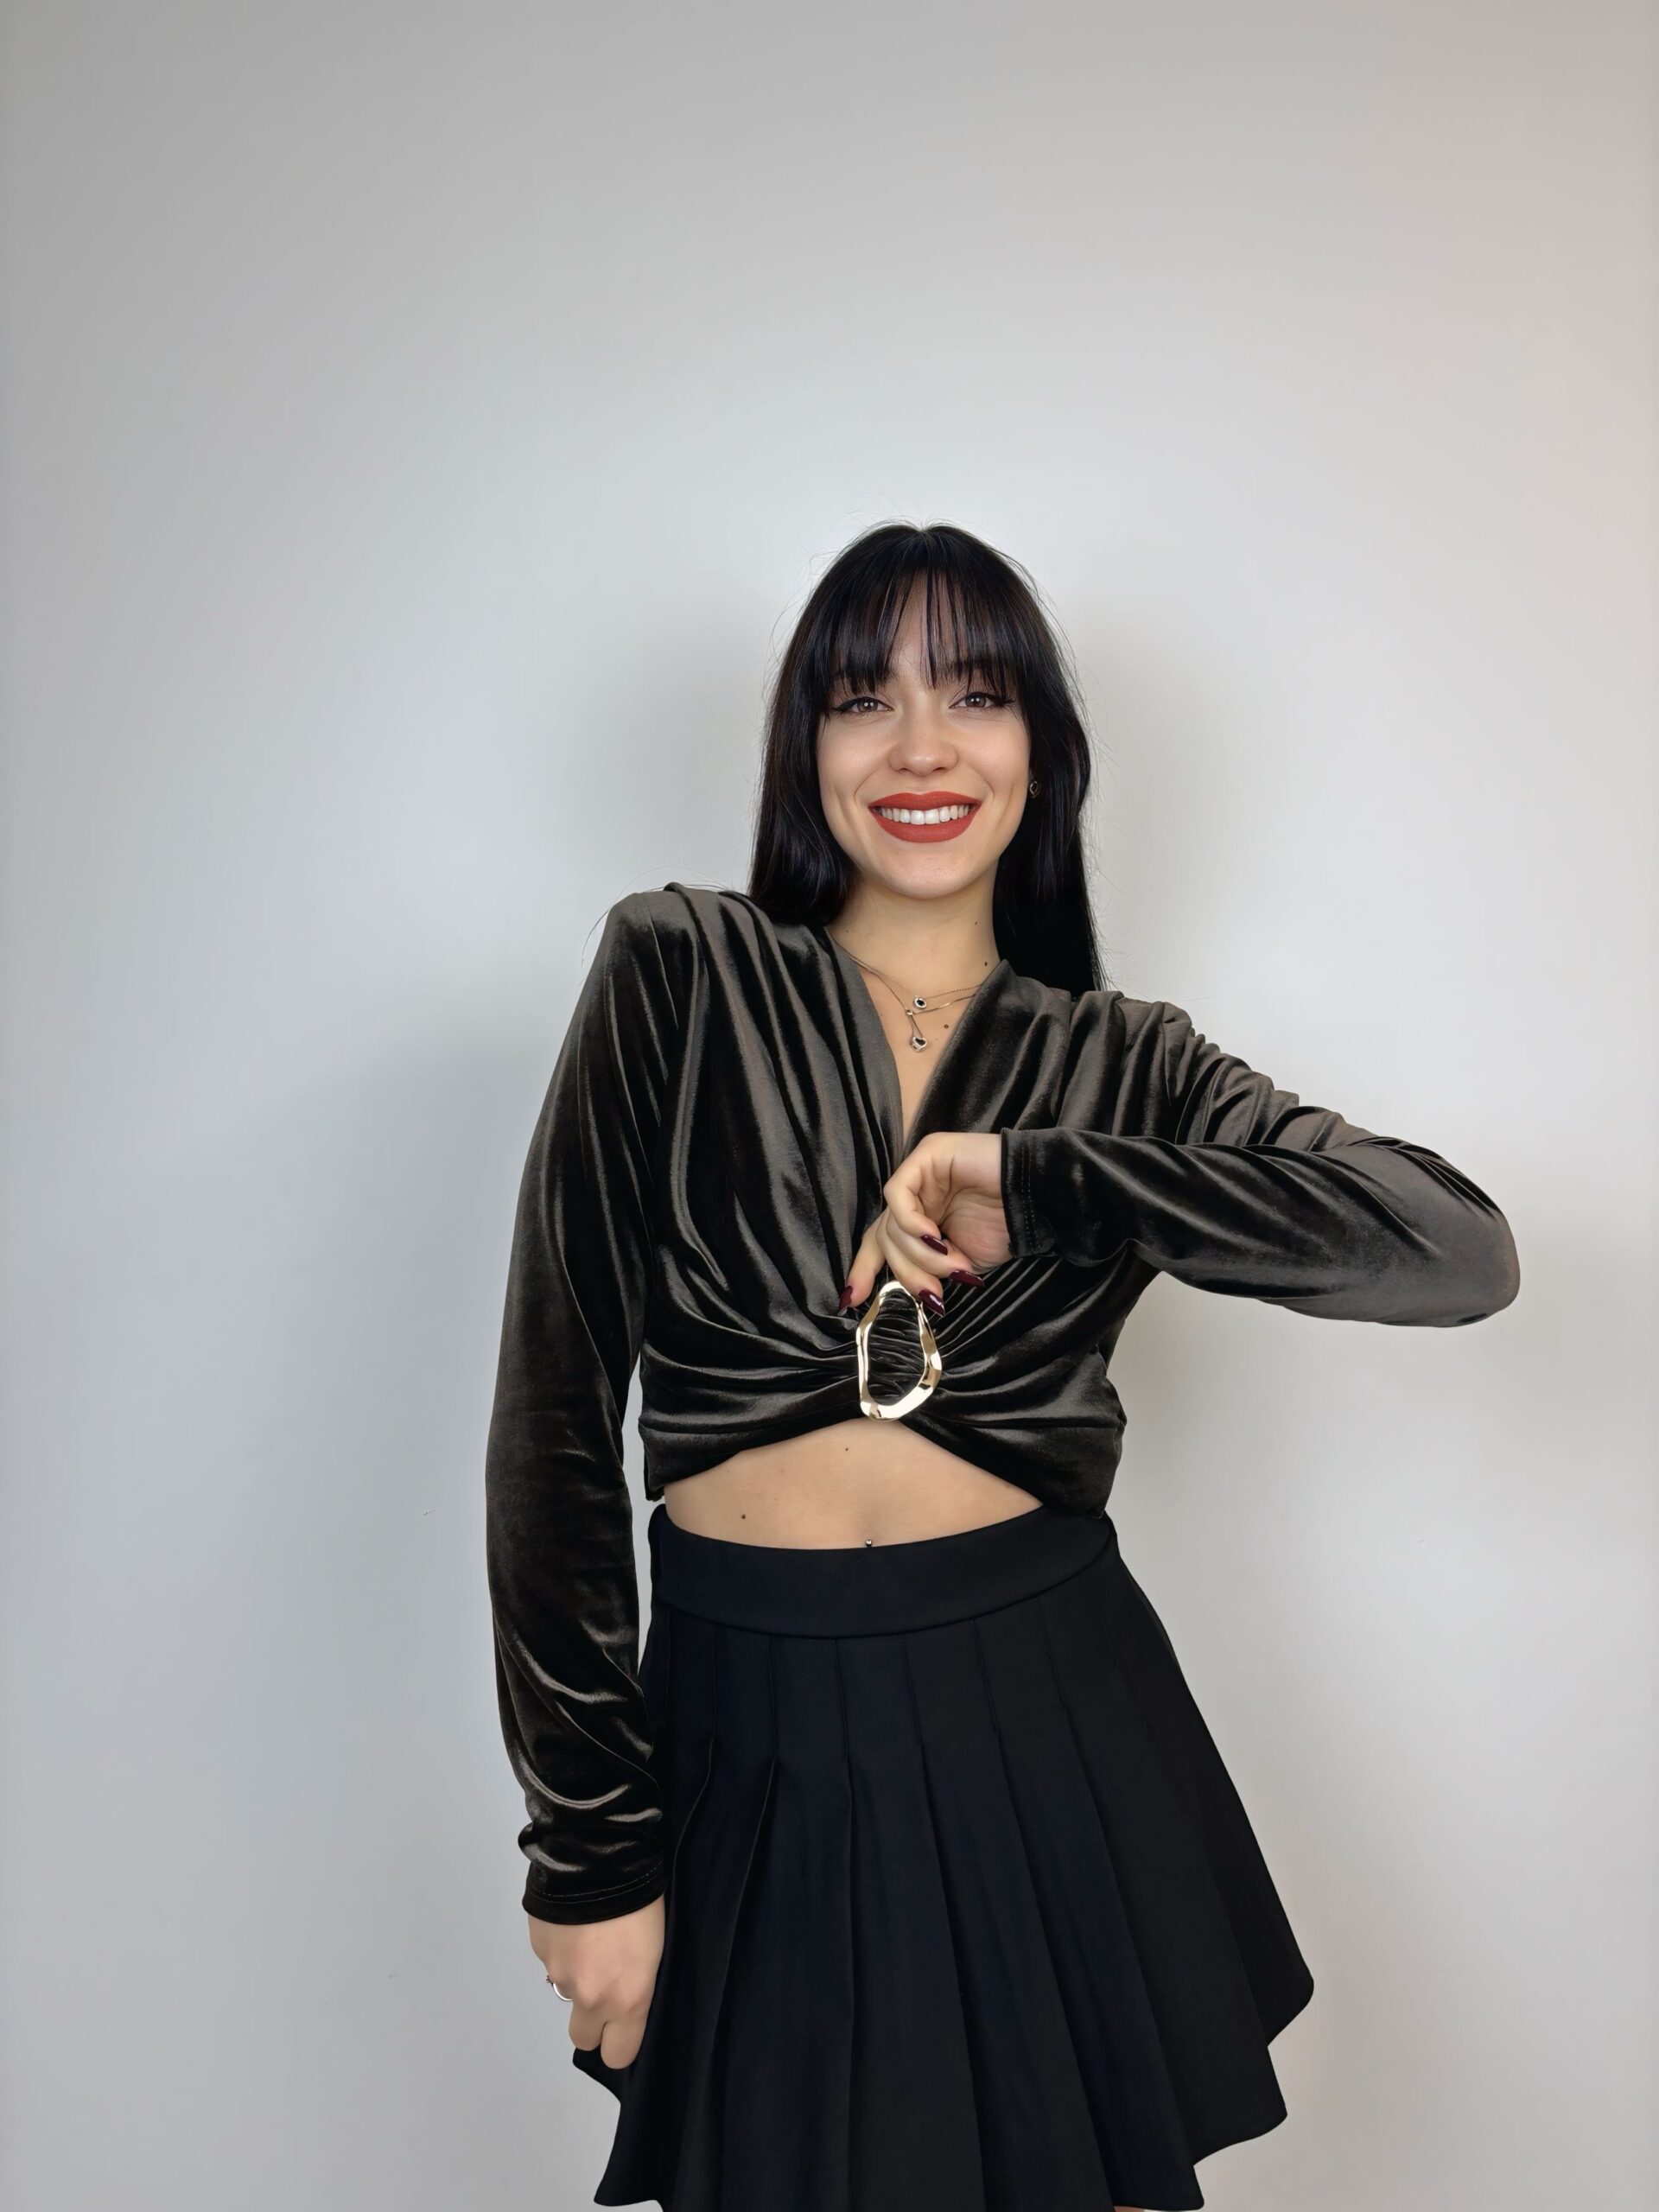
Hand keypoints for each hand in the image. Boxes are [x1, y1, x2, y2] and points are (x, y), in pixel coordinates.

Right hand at [528, 1893, 664, 2068]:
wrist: (599, 1857)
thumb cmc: (643, 1901)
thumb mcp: (654, 1950)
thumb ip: (634, 1986)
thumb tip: (615, 1995)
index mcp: (627, 1999)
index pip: (618, 2055)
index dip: (619, 2043)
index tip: (623, 2027)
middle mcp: (590, 1997)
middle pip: (583, 2037)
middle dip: (592, 2019)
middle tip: (603, 1981)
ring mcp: (559, 1974)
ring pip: (567, 1990)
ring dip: (577, 1972)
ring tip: (591, 1932)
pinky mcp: (539, 1949)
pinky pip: (551, 1959)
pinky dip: (561, 1945)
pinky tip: (574, 1918)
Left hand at [845, 1131, 1009, 1307]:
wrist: (1041, 1198)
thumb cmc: (1007, 1228)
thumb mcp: (960, 1261)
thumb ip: (930, 1269)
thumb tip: (911, 1290)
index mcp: (923, 1215)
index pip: (880, 1240)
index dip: (863, 1268)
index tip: (852, 1300)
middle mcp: (916, 1191)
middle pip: (884, 1237)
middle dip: (904, 1272)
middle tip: (933, 1294)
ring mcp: (920, 1170)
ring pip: (891, 1223)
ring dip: (921, 1256)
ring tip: (953, 1265)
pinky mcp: (928, 1154)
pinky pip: (899, 1195)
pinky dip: (912, 1225)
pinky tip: (936, 1238)